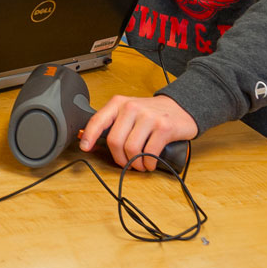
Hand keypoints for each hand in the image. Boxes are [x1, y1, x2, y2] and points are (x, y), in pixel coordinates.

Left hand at [78, 93, 198, 171]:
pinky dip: (148, 164)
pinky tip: (150, 163)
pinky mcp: (163, 128)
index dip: (89, 136)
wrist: (180, 107)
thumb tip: (93, 142)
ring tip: (140, 164)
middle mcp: (131, 108)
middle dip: (119, 158)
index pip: (98, 120)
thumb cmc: (151, 113)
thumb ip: (114, 123)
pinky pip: (149, 153)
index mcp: (119, 103)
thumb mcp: (129, 111)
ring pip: (131, 149)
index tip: (85, 148)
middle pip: (115, 141)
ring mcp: (148, 117)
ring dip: (135, 163)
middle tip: (126, 163)